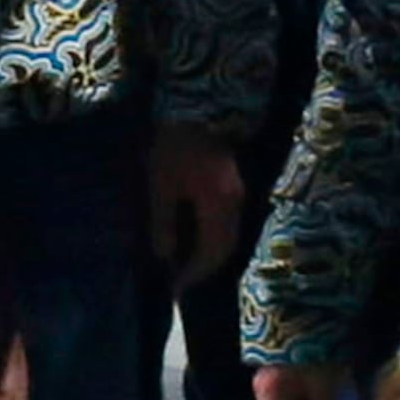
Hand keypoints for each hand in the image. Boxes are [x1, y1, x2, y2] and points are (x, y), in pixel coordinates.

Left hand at [148, 125, 247, 288]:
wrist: (194, 111)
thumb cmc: (173, 148)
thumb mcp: (160, 186)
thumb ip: (163, 223)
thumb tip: (165, 257)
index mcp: (218, 206)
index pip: (211, 252)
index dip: (194, 273)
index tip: (174, 288)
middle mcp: (235, 204)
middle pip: (226, 247)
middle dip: (205, 268)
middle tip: (180, 281)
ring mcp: (238, 195)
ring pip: (230, 237)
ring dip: (211, 255)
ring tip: (186, 264)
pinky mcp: (234, 188)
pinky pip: (228, 224)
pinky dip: (214, 239)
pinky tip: (195, 240)